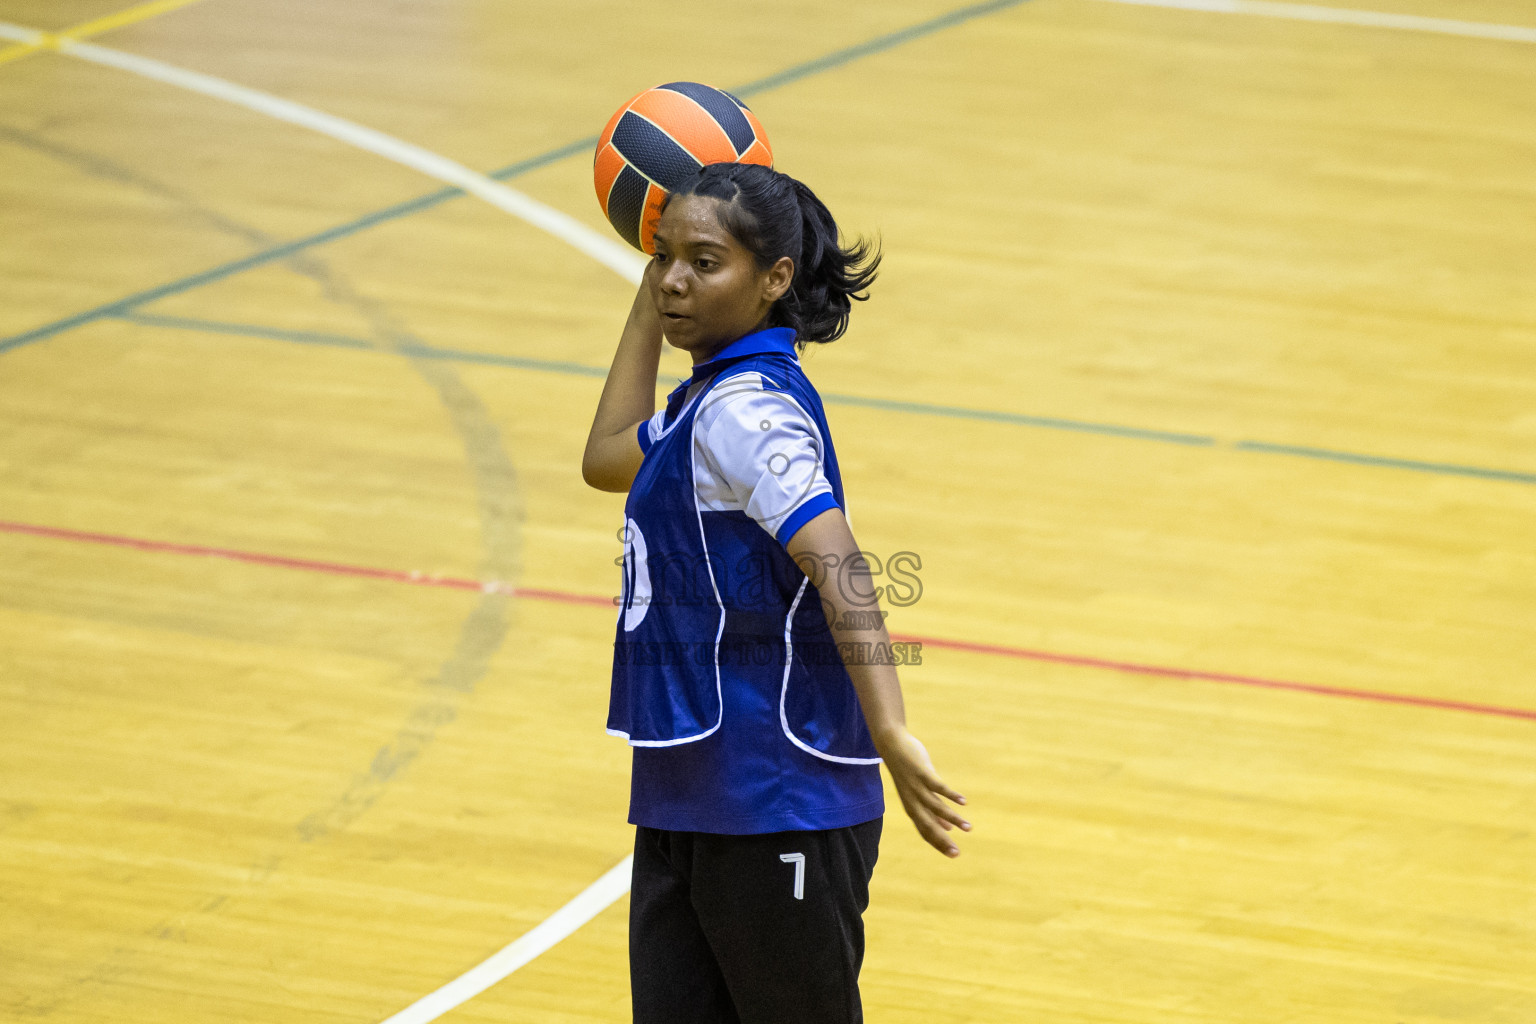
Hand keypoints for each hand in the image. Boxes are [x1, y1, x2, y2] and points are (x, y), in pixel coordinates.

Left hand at [877, 727, 969, 857]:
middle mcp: (912, 801)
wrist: (892, 746)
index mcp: (912, 808)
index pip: (925, 832)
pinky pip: (938, 787)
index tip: (953, 855)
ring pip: (936, 807)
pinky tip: (963, 802)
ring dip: (953, 819)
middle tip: (957, 853)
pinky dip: (951, 795)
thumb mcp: (921, 794)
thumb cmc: (908, 771)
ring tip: (968, 828)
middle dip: (943, 840)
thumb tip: (947, 828)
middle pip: (928, 825)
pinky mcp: (922, 773)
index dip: (938, 844)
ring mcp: (916, 787)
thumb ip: (933, 810)